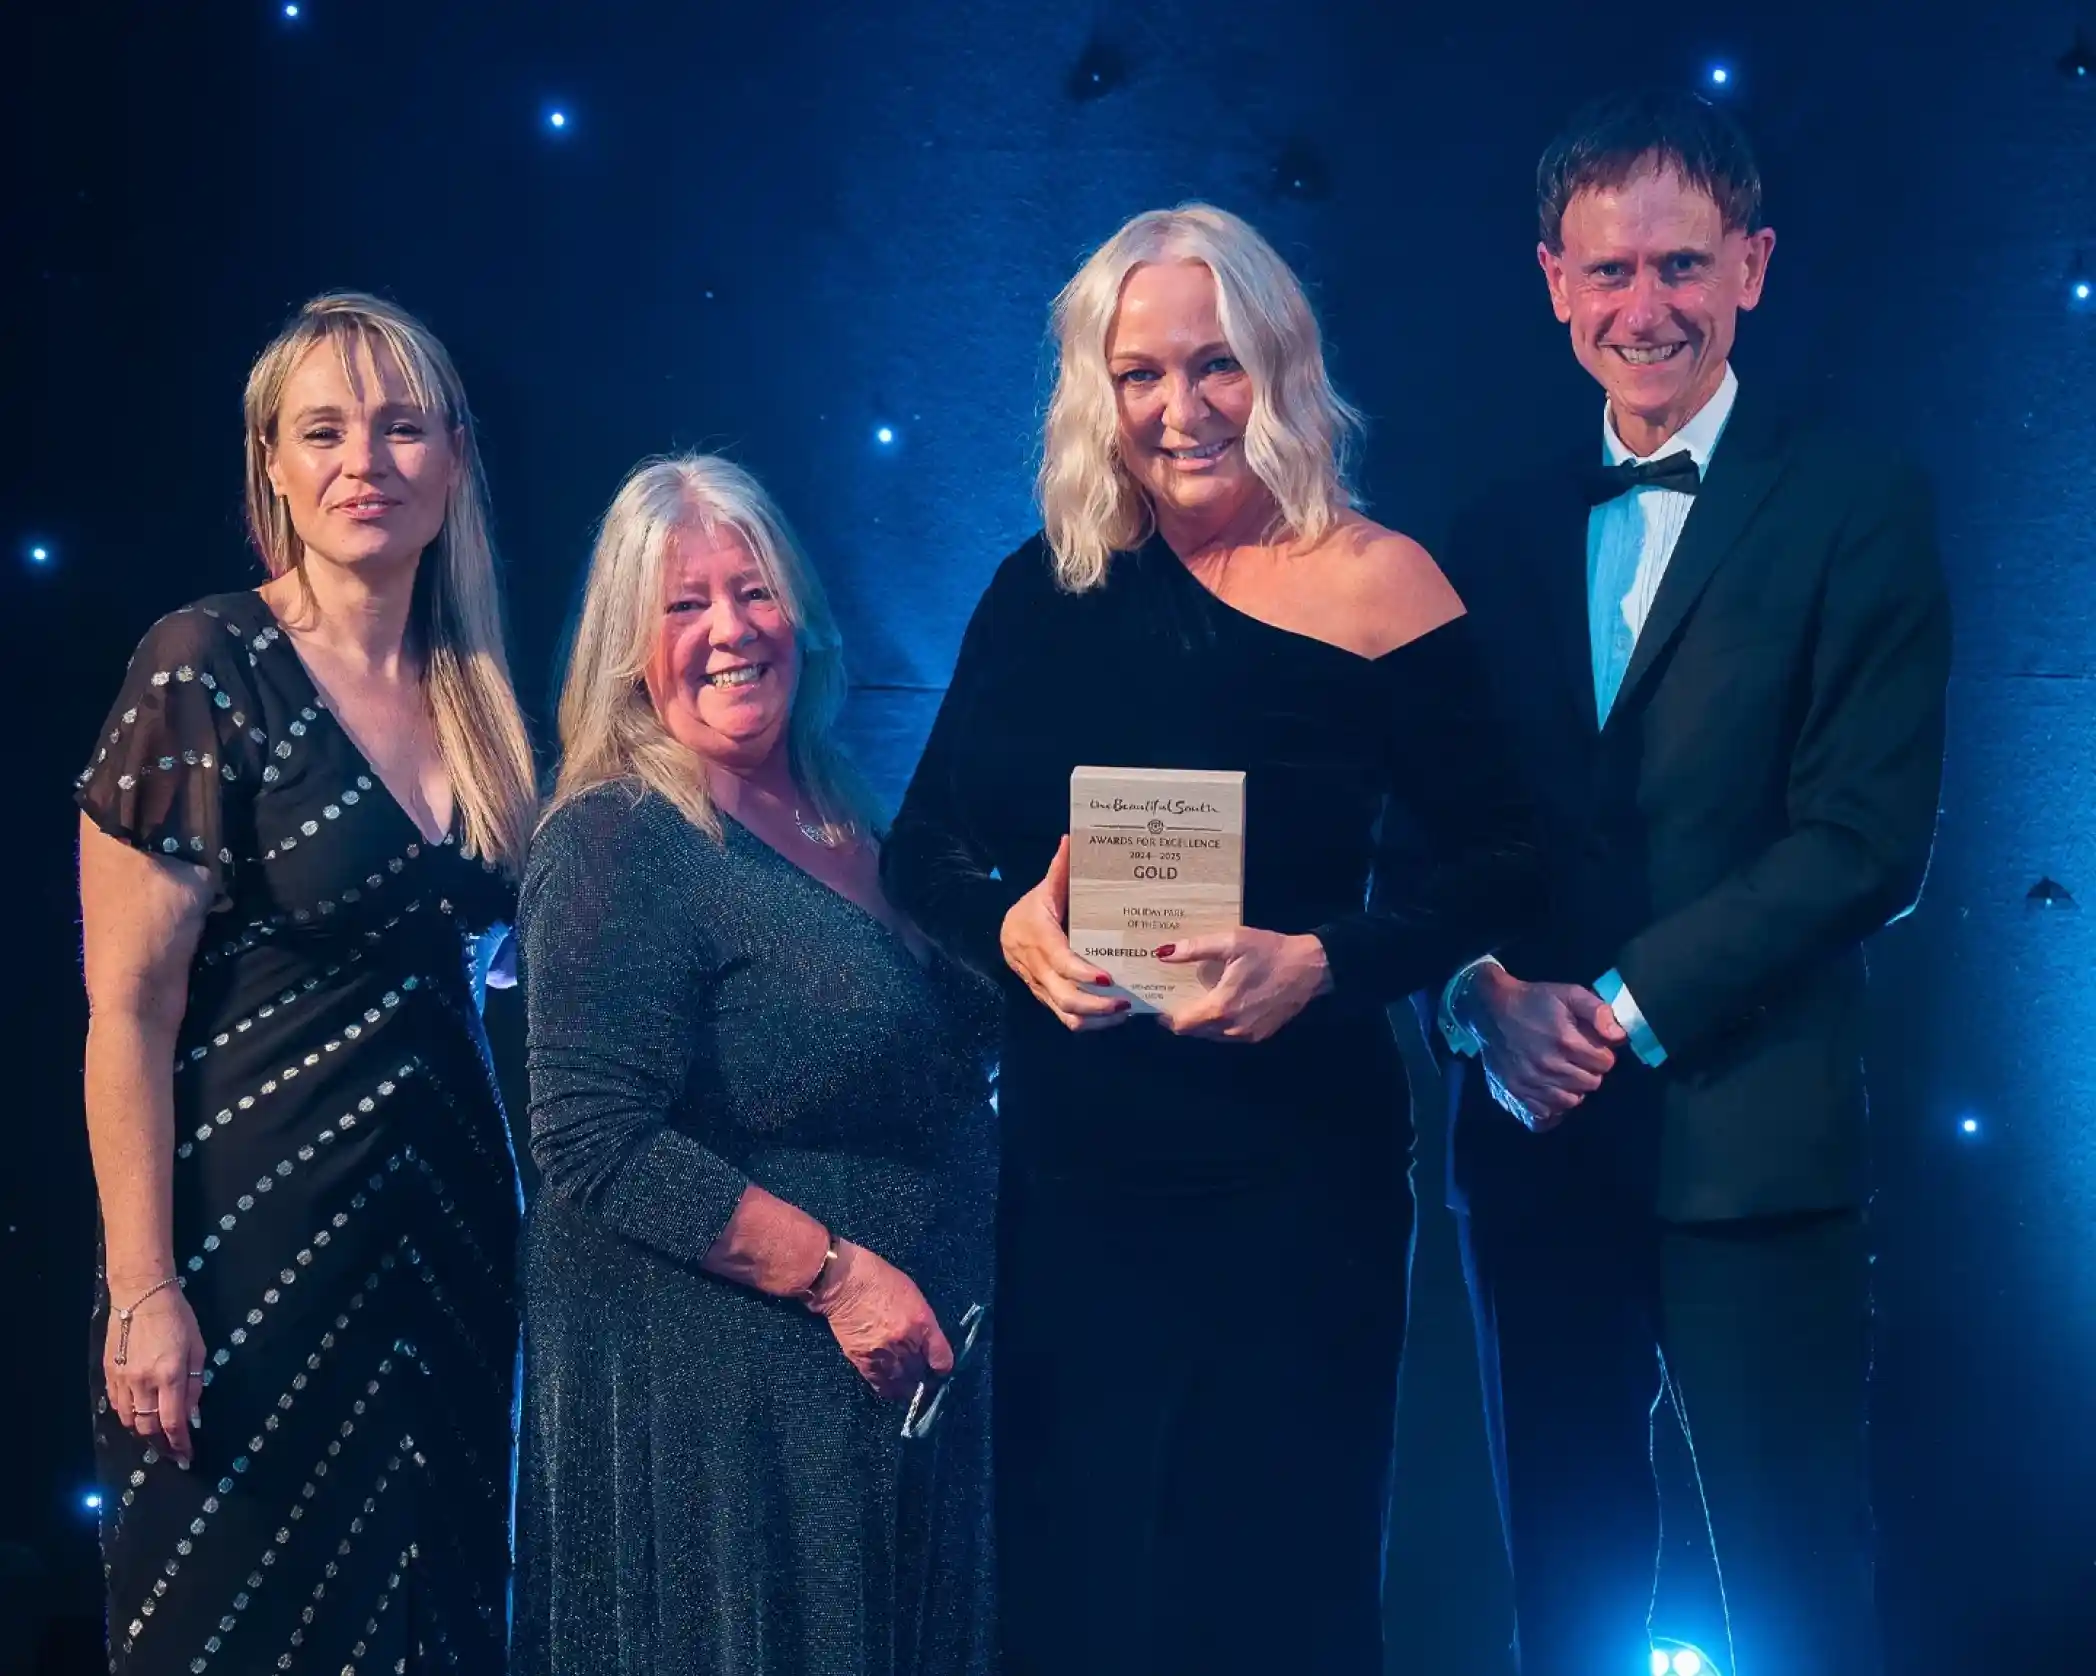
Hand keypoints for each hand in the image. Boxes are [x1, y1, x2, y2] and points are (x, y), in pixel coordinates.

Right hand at [104, 1280, 205, 1466]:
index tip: (186, 1456)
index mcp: (171, 1374)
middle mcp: (144, 1382)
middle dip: (161, 1444)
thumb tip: (192, 1415)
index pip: (173, 1422)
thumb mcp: (198, 1348)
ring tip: (157, 1436)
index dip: (180, 1444)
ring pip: (129, 1421)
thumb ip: (195, 1384)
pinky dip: (128, 1416)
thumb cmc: (178, 1317)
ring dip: (144, 1433)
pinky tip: (139, 1415)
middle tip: (172, 1450)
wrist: (140, 1295)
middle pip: (148, 1428)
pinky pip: (117, 1406)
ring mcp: (122, 1379)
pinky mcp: (108, 1374)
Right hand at [809, 1242, 954, 1401]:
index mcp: (922, 1321)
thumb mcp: (913, 1296)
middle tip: (924, 1377)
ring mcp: (884, 1353)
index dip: (942, 1368)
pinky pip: (881, 1386)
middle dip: (925, 1377)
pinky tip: (891, 1384)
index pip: (941, 1358)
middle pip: (922, 1373)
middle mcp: (906, 1341)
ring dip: (907, 1386)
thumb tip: (929, 1346)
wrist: (846, 1282)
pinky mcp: (863, 1361)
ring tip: (907, 1383)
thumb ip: (923, 1323)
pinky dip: (889, 1388)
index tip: (940, 1369)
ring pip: (903, 1384)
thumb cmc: (881, 1281)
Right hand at [999, 836, 1131, 1032]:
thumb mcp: (1045, 888)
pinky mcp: (1044, 997)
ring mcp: (1038, 985)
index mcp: (1037, 936)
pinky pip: (1063, 1017)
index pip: (1059, 960)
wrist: (1006, 930)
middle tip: (1126, 1002)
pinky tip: (1111, 1017)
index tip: (1108, 978)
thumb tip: (1072, 839)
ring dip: (1095, 1018)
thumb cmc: (1033, 907)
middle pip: (1062, 996)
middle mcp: (1035, 965)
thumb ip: (1060, 869)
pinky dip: (1088, 1022)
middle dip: (1096, 1004)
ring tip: (1124, 1012)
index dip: (1082, 972)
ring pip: (1063, 1012)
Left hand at [1154, 928, 1329, 1043]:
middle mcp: (1231, 1028)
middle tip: (1172, 998)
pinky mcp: (1260, 1035)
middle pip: (1194, 1031)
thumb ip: (1195, 948)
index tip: (1157, 1002)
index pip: (1181, 1024)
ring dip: (1200, 1022)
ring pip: (1211, 1035)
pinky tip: (1220, 1004)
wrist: (1311, 968)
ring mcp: (1247, 1034)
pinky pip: (1229, 1034)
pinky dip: (1219, 1024)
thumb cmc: (1270, 952)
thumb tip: (1162, 953)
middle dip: (1180, 1017)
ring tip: (1194, 999)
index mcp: (1221, 1007)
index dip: (1165, 1016)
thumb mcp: (1232, 942)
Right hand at [1462, 966, 1626, 1131]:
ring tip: (1563, 1073)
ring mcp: (1530, 1083)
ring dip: (1572, 1089)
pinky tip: (1550, 1091)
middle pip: (1591, 1084)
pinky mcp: (1515, 1094)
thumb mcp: (1569, 994)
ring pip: (1571, 1102)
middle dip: (1589, 1071)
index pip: (1605, 1063)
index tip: (1590, 1047)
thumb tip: (1618, 1036)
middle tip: (1576, 1059)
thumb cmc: (1534, 1001)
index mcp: (1566, 1041)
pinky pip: (1545, 1115)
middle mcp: (1549, 1066)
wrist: (1491, 1010)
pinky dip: (1552, 1107)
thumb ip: (1598, 1011)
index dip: (1602, 1054)